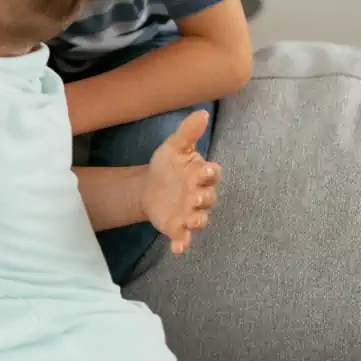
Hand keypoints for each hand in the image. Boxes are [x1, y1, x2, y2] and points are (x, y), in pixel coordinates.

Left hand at [140, 110, 219, 255]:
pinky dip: (182, 243)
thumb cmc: (168, 166)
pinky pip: (183, 237)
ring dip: (197, 221)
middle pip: (208, 199)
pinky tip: (177, 248)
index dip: (210, 173)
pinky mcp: (178, 227)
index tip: (204, 170)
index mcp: (202, 175)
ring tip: (190, 221)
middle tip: (195, 198)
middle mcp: (200, 195)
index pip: (212, 174)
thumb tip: (202, 112)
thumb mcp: (174, 147)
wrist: (148, 186)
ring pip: (200, 219)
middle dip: (203, 199)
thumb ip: (188, 133)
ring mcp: (190, 213)